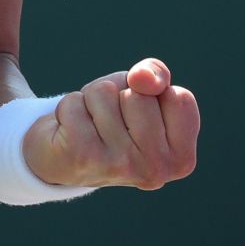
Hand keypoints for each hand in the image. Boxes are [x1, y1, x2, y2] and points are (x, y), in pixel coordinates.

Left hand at [22, 58, 198, 189]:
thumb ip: (156, 75)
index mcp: (181, 159)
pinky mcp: (82, 156)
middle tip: (109, 122)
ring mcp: (120, 165)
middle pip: (139, 95)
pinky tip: (70, 131)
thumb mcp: (142, 93)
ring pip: (104, 93)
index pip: (180, 98)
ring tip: (90, 125)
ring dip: (91, 100)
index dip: (154, 94)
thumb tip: (141, 77)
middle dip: (119, 95)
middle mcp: (156, 169)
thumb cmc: (112, 120)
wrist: (63, 156)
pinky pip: (74, 102)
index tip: (140, 116)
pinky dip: (68, 107)